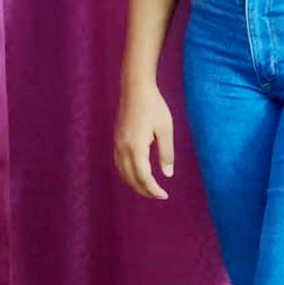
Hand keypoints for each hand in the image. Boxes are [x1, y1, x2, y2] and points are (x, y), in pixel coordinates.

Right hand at [114, 79, 174, 198]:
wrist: (135, 89)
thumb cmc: (154, 107)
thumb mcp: (166, 129)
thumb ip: (166, 153)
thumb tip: (167, 175)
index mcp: (136, 147)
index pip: (143, 177)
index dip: (153, 189)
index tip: (164, 195)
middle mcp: (123, 148)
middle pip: (131, 179)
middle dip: (144, 191)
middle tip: (159, 195)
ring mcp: (117, 145)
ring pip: (123, 173)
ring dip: (135, 184)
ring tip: (150, 189)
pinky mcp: (116, 141)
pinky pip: (119, 165)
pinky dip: (128, 175)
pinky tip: (138, 176)